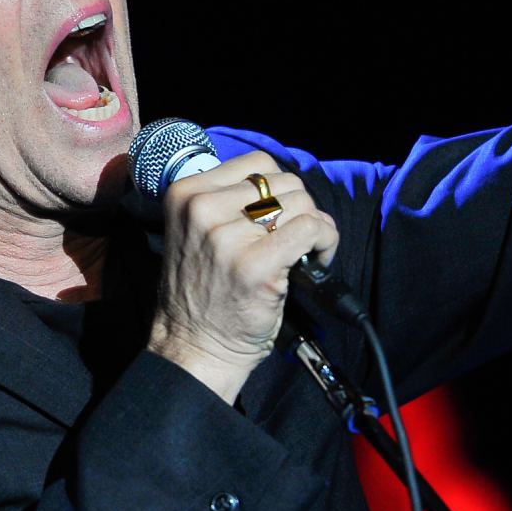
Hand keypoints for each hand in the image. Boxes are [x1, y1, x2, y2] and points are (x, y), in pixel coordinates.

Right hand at [148, 152, 339, 403]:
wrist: (193, 347)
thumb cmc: (202, 293)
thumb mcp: (196, 231)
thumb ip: (229, 202)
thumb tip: (288, 189)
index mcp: (186, 193)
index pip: (257, 164)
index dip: (279, 188)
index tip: (280, 216)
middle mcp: (202, 208)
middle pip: (283, 181)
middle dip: (300, 209)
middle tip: (296, 242)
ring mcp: (228, 236)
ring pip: (301, 203)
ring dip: (315, 227)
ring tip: (304, 254)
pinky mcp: (256, 264)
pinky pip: (311, 229)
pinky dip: (325, 242)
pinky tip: (316, 262)